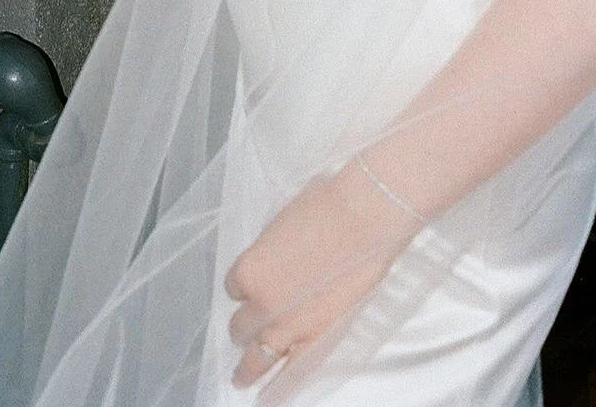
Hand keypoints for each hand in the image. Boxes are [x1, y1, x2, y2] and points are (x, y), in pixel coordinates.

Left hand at [224, 166, 416, 389]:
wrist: (361, 222)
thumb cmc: (323, 208)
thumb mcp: (281, 224)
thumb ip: (272, 250)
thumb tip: (279, 254)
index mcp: (248, 268)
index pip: (234, 286)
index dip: (245, 287)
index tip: (252, 286)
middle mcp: (260, 302)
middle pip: (241, 325)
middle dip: (243, 328)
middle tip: (243, 333)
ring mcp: (288, 325)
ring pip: (257, 356)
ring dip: (247, 369)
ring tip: (241, 380)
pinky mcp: (316, 339)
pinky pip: (289, 370)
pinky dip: (276, 387)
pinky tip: (267, 397)